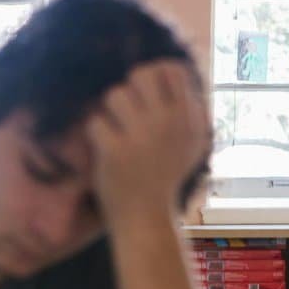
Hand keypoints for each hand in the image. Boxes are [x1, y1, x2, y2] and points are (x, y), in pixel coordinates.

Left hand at [85, 61, 209, 228]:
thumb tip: (174, 70)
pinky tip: (105, 148)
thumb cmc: (165, 178)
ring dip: (110, 111)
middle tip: (127, 110)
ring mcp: (141, 136)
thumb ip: (189, 109)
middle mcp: (168, 123)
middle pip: (141, 74)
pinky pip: (96, 122)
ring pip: (115, 95)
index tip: (146, 92)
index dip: (155, 72)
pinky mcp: (115, 151)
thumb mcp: (191, 143)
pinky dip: (96, 134)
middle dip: (129, 88)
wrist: (146, 218)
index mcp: (188, 118)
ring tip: (116, 130)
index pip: (172, 69)